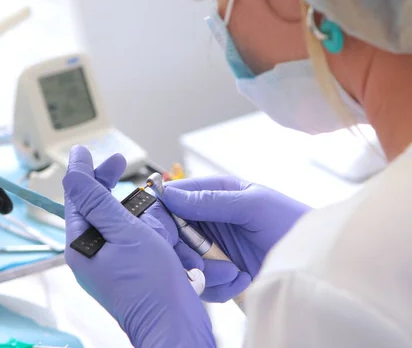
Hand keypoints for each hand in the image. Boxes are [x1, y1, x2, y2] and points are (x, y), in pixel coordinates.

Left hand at [64, 147, 215, 347]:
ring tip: (145, 202)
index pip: (76, 198)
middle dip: (108, 185)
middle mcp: (89, 255)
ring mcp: (107, 263)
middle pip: (93, 208)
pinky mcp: (126, 269)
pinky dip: (141, 226)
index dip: (84, 172)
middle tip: (119, 164)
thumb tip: (73, 171)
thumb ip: (97, 200)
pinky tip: (155, 225)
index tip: (88, 151)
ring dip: (129, 207)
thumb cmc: (151, 287)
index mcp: (80, 246)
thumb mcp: (124, 232)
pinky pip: (128, 238)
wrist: (174, 326)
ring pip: (113, 221)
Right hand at [149, 176, 309, 301]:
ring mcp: (213, 247)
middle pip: (173, 233)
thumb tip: (172, 196)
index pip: (175, 196)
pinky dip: (216, 286)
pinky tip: (240, 280)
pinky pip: (201, 282)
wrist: (315, 262)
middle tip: (198, 262)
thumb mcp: (252, 205)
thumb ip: (212, 200)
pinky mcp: (219, 271)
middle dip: (183, 250)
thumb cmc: (291, 223)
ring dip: (203, 272)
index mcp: (214, 193)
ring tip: (232, 272)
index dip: (164, 211)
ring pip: (184, 260)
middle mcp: (209, 219)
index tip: (164, 228)